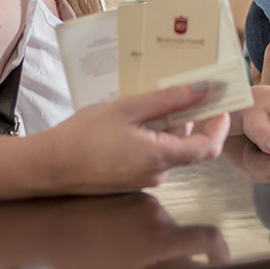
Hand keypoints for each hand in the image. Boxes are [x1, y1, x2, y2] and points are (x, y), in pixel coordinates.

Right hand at [36, 83, 230, 194]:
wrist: (48, 166)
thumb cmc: (84, 135)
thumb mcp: (128, 109)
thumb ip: (168, 100)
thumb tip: (203, 89)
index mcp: (160, 157)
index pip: (207, 147)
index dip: (219, 126)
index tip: (221, 104)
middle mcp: (156, 173)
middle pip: (186, 144)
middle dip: (187, 117)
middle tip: (179, 88)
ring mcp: (143, 179)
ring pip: (167, 148)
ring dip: (165, 125)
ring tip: (147, 98)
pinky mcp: (129, 179)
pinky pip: (151, 154)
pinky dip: (150, 136)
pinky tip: (131, 119)